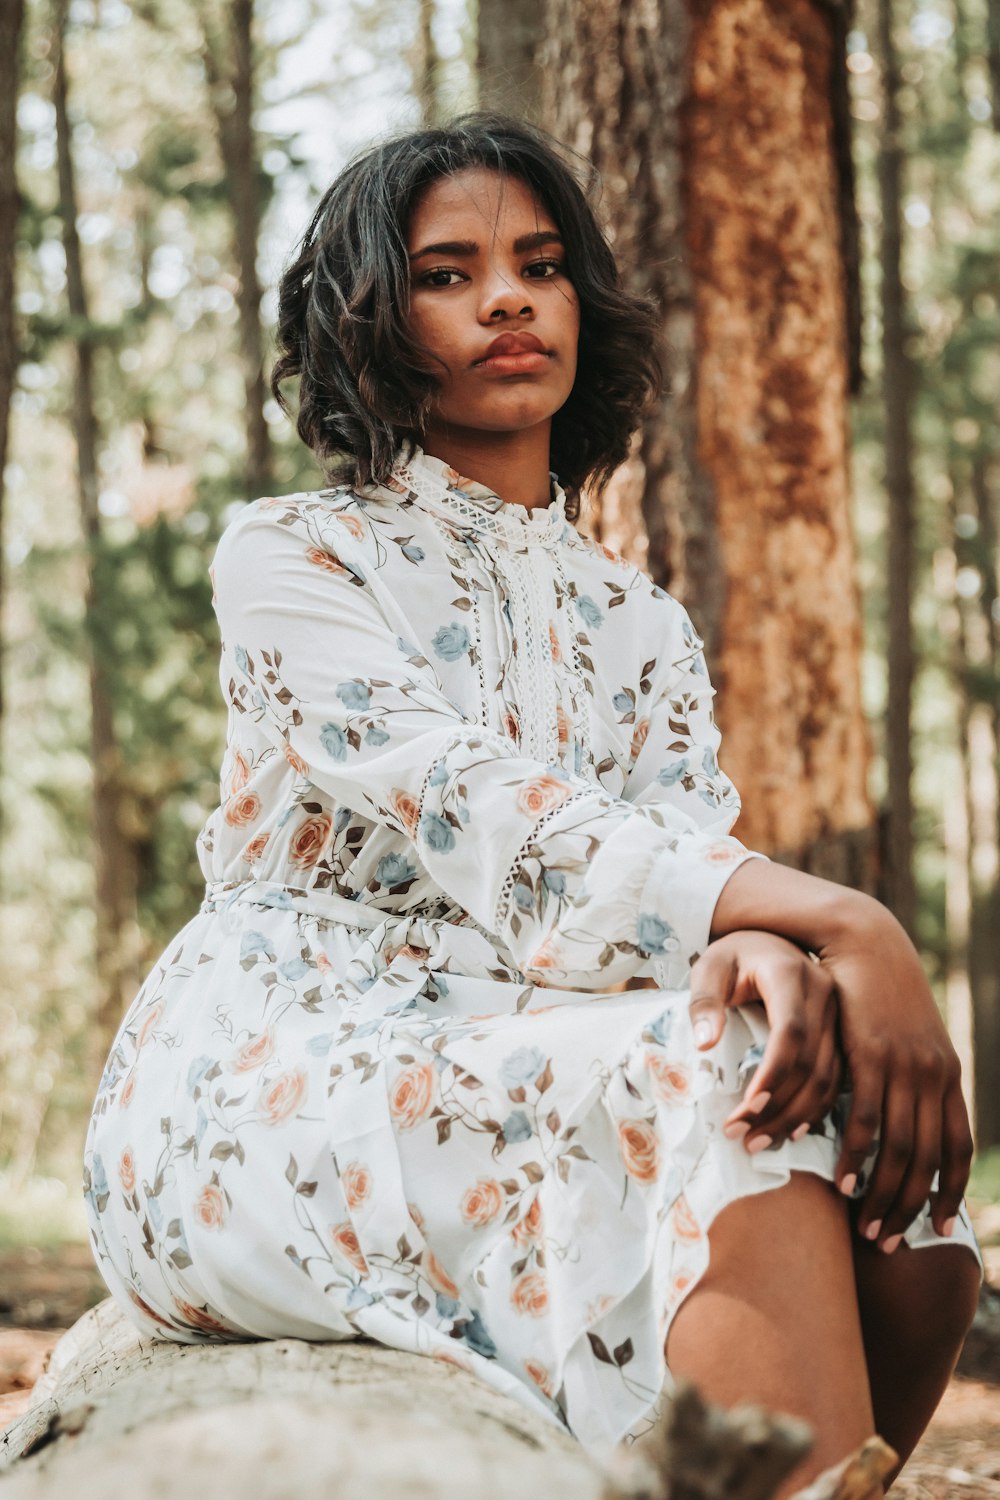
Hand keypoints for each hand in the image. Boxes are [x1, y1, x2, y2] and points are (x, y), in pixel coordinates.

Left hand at [688, 930, 842, 1149]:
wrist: (767, 941)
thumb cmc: (733, 956)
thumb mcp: (708, 967)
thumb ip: (703, 1001)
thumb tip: (705, 1045)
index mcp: (790, 973)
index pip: (790, 1032)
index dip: (772, 1075)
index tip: (747, 1108)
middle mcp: (824, 993)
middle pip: (812, 1062)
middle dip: (777, 1107)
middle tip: (742, 1136)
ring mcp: (838, 1014)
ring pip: (828, 1077)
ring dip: (795, 1116)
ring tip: (757, 1142)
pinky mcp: (842, 1032)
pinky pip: (837, 1079)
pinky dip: (815, 1109)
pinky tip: (790, 1130)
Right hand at [814, 898, 972, 1250]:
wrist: (866, 944)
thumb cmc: (880, 994)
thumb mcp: (911, 1037)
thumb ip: (914, 1078)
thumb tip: (912, 1116)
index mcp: (947, 1075)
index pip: (958, 1147)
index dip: (950, 1190)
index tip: (937, 1227)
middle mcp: (934, 1076)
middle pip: (929, 1158)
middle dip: (911, 1206)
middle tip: (889, 1242)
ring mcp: (906, 1067)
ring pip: (901, 1147)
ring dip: (883, 1193)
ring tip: (865, 1226)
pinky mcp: (872, 1057)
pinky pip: (866, 1120)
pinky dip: (856, 1157)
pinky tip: (842, 1180)